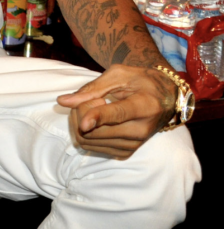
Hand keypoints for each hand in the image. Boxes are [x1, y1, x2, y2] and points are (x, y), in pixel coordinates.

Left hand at [57, 64, 176, 158]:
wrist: (165, 99)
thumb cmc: (140, 81)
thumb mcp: (118, 75)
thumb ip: (91, 88)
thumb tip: (63, 101)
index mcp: (144, 106)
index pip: (118, 114)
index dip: (98, 118)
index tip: (83, 123)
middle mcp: (141, 130)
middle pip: (96, 130)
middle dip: (81, 112)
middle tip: (91, 98)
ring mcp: (134, 144)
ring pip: (89, 140)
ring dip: (80, 123)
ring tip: (94, 108)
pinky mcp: (126, 152)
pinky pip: (92, 147)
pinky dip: (85, 133)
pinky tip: (96, 121)